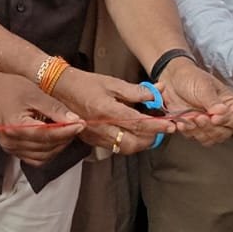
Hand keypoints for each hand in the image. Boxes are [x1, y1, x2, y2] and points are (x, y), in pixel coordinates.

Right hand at [0, 66, 85, 165]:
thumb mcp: (36, 94)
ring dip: (58, 146)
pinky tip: (54, 139)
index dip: (66, 131)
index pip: (47, 135)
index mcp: (15, 127)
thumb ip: (55, 110)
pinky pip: (36, 158)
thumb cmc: (10, 89)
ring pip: (43, 156)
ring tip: (66, 131)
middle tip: (76, 125)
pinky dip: (48, 151)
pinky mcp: (13, 150)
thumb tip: (74, 120)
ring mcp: (11, 148)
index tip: (80, 124)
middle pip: (46, 148)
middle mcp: (12, 142)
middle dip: (65, 138)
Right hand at [52, 67, 174, 153]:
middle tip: (161, 130)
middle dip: (151, 139)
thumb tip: (156, 94)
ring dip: (140, 143)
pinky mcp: (92, 140)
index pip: (139, 124)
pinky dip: (128, 143)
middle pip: (133, 143)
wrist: (61, 89)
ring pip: (124, 148)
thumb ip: (136, 91)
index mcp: (108, 111)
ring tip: (150, 133)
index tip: (171, 125)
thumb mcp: (113, 83)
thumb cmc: (86, 83)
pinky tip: (133, 134)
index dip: (158, 126)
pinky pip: (114, 147)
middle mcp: (102, 127)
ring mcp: (96, 135)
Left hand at [156, 59, 232, 144]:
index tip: (215, 118)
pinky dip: (187, 132)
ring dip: (198, 131)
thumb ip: (213, 101)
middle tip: (199, 117)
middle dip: (210, 128)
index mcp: (229, 104)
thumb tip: (222, 112)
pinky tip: (181, 123)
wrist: (172, 79)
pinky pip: (194, 136)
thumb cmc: (191, 78)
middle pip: (224, 132)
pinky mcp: (194, 128)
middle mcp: (221, 116)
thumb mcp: (204, 86)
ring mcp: (207, 124)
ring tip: (189, 118)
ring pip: (209, 138)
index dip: (229, 121)